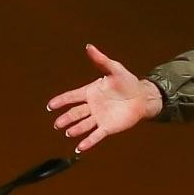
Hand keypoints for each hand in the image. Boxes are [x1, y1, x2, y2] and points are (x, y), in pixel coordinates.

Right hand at [47, 45, 162, 152]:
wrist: (143, 97)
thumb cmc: (128, 82)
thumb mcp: (115, 69)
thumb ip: (101, 60)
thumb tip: (89, 46)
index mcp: (90, 92)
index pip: (71, 97)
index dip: (61, 101)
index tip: (50, 105)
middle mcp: (92, 106)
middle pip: (75, 113)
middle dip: (66, 118)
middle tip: (57, 124)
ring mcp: (99, 117)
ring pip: (84, 124)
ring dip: (75, 129)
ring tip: (68, 132)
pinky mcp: (108, 127)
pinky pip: (96, 135)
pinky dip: (88, 142)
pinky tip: (80, 147)